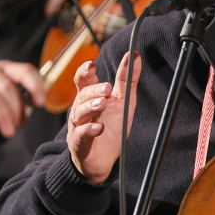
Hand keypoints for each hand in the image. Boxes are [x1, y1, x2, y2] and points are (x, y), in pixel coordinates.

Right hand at [0, 60, 46, 137]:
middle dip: (17, 109)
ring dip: (3, 116)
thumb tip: (33, 108)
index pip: (24, 71)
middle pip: (8, 87)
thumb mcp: (5, 93)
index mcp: (6, 68)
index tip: (41, 103)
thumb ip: (20, 97)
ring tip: (9, 131)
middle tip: (20, 124)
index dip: (35, 86)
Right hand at [66, 54, 138, 184]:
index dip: (85, 72)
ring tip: (103, 103)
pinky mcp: (80, 144)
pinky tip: (98, 128)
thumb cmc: (111, 127)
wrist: (103, 159)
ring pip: (79, 113)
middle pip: (83, 95)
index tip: (91, 65)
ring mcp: (78, 126)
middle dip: (94, 90)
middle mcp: (81, 110)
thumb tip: (136, 55)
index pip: (83, 80)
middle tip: (107, 88)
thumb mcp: (123, 101)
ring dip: (91, 107)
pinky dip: (88, 130)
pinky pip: (81, 135)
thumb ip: (127, 79)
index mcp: (90, 97)